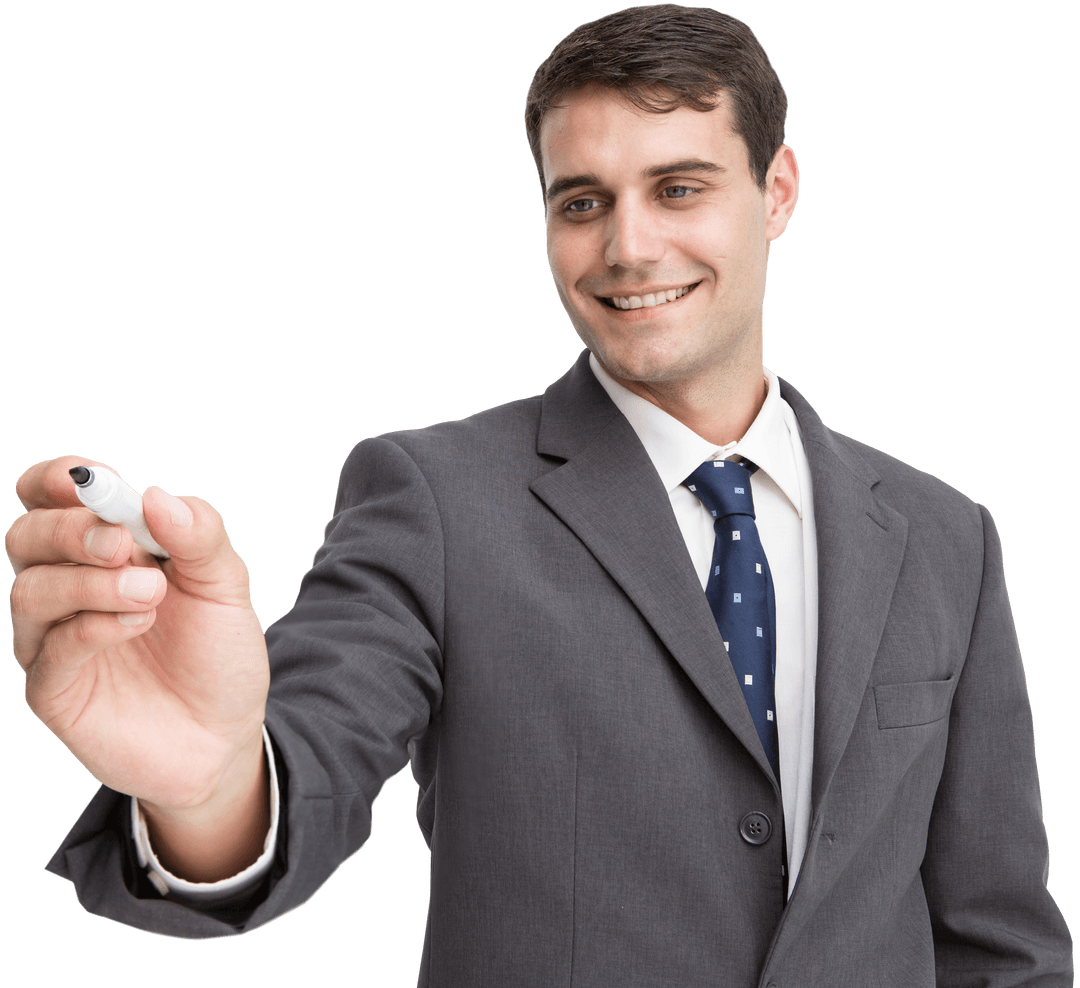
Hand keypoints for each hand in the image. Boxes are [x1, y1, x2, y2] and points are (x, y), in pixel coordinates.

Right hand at [8, 455, 269, 876]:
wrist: (227, 736)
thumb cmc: (218, 653)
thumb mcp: (225, 585)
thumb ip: (199, 536)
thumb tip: (154, 495)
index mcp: (104, 551)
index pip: (49, 499)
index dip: (57, 480)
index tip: (90, 478)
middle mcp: (68, 588)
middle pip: (27, 536)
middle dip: (71, 531)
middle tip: (124, 545)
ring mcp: (54, 640)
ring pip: (30, 591)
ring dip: (92, 583)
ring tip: (152, 595)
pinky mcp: (54, 691)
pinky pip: (48, 651)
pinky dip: (90, 628)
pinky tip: (135, 624)